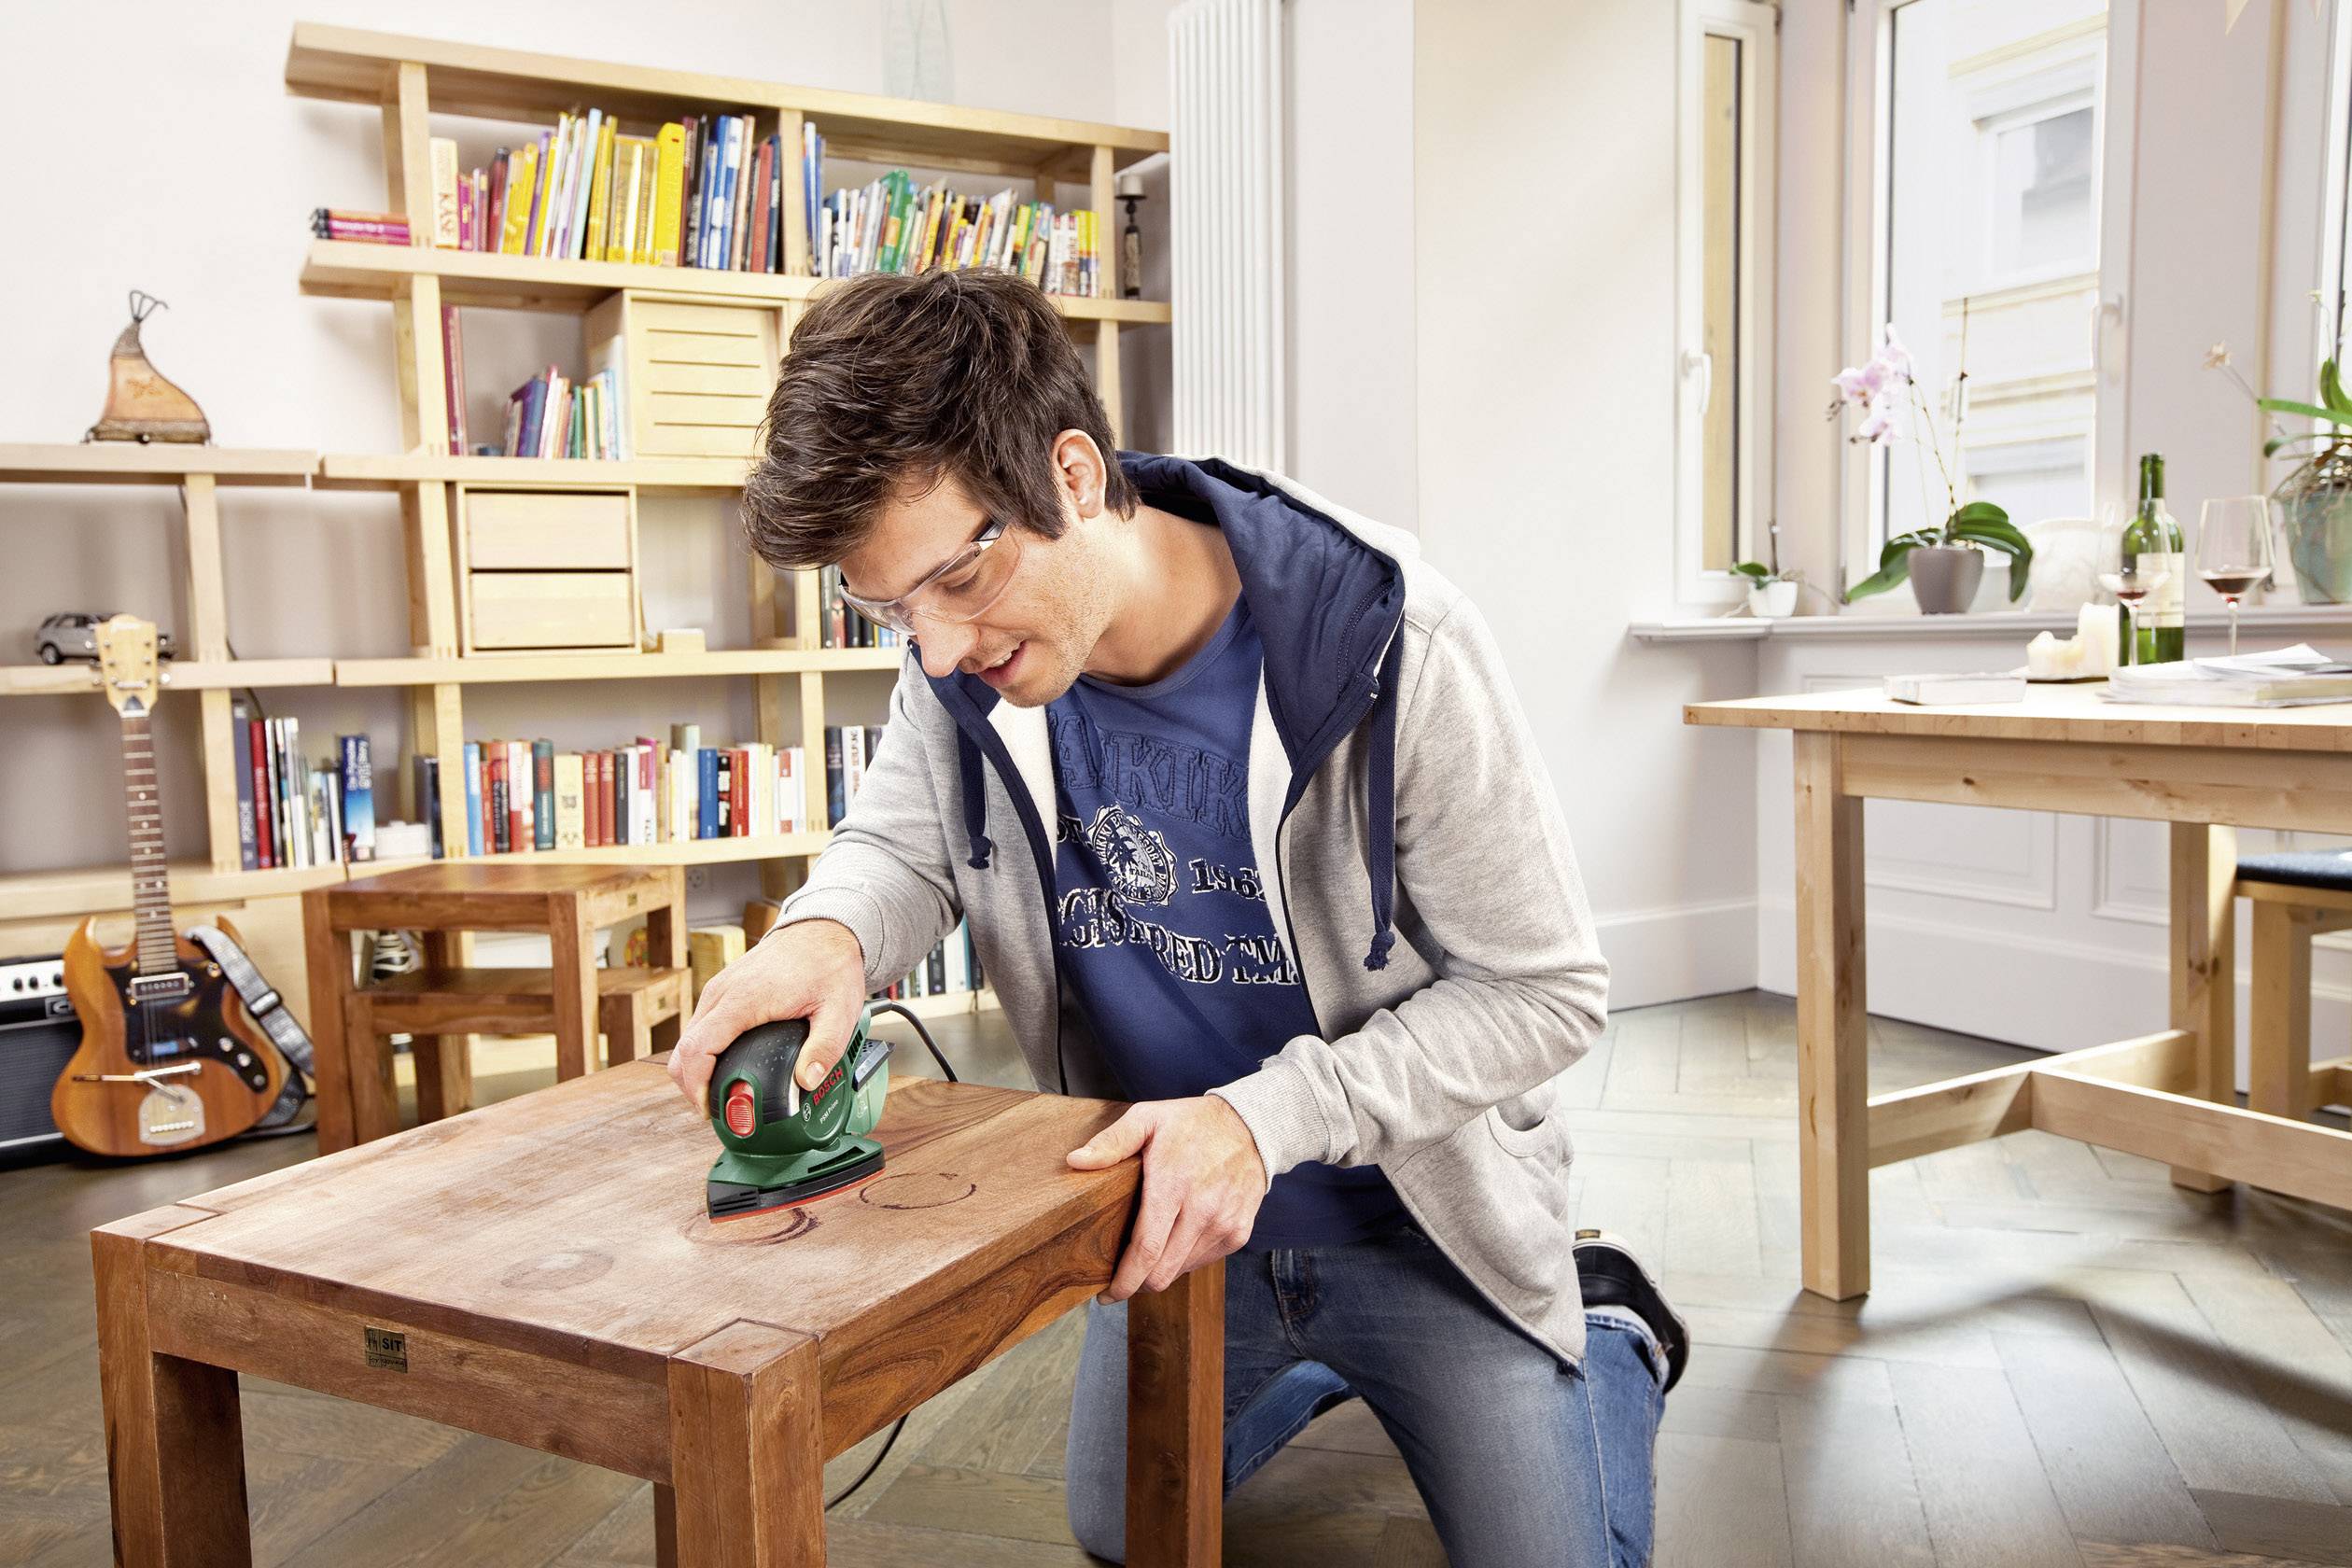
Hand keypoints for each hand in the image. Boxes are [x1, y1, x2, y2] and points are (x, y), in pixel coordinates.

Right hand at [668, 919, 866, 1115]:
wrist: (823, 931)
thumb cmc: (829, 965)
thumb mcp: (839, 1009)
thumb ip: (825, 1048)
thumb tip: (807, 1081)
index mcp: (743, 1000)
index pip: (698, 1049)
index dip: (695, 1085)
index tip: (708, 1110)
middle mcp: (721, 994)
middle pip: (683, 1049)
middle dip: (692, 1086)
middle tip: (717, 1110)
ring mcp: (718, 991)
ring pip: (688, 1039)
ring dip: (696, 1070)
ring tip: (724, 1094)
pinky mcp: (722, 992)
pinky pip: (700, 1028)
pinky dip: (703, 1053)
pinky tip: (727, 1068)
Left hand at [1067, 1096, 1267, 1301]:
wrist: (1250, 1128)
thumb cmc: (1192, 1124)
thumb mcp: (1147, 1119)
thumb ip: (1112, 1142)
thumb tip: (1075, 1161)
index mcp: (1173, 1185)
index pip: (1145, 1250)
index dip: (1123, 1280)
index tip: (1104, 1294)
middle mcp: (1202, 1210)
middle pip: (1162, 1272)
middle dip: (1136, 1284)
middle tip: (1118, 1278)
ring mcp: (1223, 1224)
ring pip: (1181, 1270)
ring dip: (1160, 1269)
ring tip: (1148, 1252)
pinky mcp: (1238, 1233)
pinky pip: (1202, 1261)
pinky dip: (1184, 1259)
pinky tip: (1175, 1238)